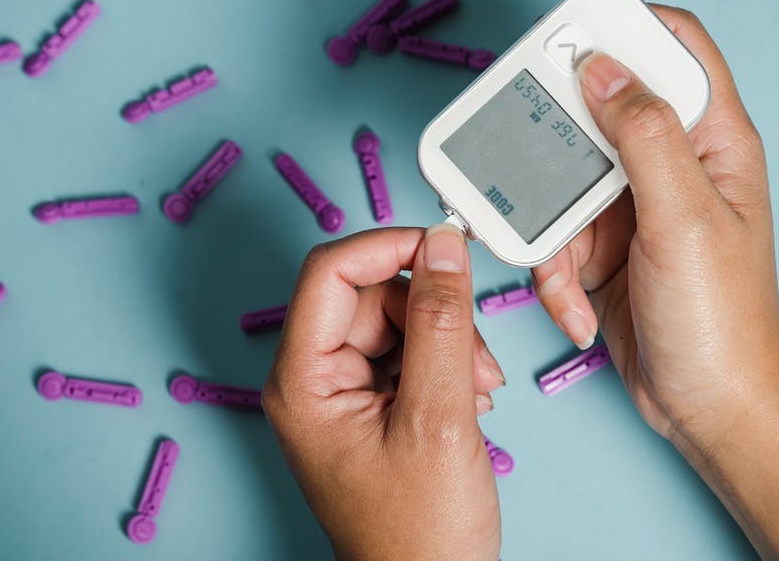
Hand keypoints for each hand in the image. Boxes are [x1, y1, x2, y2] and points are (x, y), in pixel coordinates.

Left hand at [263, 225, 502, 559]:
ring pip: (397, 321)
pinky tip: (469, 398)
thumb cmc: (419, 532)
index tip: (444, 246)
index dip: (388, 248)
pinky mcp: (369, 405)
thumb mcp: (439, 417)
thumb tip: (443, 245)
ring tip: (476, 391)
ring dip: (447, 342)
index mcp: (302, 382)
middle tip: (475, 360)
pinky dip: (445, 364)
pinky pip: (407, 352)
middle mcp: (311, 381)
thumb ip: (442, 323)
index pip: (330, 273)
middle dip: (433, 313)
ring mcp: (340, 393)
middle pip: (371, 295)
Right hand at [533, 4, 778, 443]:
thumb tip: (604, 69)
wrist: (708, 410)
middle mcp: (673, 166)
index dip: (624, 31)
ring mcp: (636, 209)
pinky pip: (555, 236)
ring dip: (551, 234)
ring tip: (569, 278)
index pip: (675, 49)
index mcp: (713, 143)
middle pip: (599, 112)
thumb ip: (644, 137)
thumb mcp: (683, 219)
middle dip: (558, 146)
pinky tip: (579, 310)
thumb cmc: (721, 321)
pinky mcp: (605, 249)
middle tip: (533, 168)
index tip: (568, 44)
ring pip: (563, 181)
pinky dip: (554, 276)